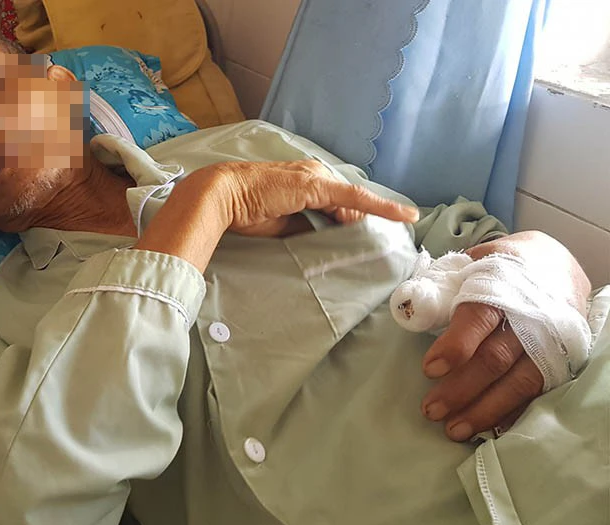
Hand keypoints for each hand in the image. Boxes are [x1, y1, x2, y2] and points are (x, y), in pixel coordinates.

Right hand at [136, 159, 417, 271]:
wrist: (224, 196)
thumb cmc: (247, 212)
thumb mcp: (284, 224)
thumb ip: (308, 227)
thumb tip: (329, 237)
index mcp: (306, 181)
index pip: (339, 204)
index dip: (356, 220)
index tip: (373, 233)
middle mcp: (316, 174)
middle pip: (349, 205)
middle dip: (357, 225)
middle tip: (362, 245)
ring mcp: (318, 178)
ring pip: (353, 205)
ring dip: (360, 224)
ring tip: (366, 238)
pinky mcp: (319, 186)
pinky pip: (357, 199)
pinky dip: (383, 207)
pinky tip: (405, 216)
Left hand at [419, 231, 590, 441]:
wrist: (557, 265)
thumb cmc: (503, 269)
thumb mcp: (474, 262)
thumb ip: (445, 284)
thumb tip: (412, 307)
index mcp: (503, 287)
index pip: (479, 318)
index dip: (455, 345)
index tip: (430, 369)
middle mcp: (530, 318)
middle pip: (495, 358)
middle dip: (461, 388)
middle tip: (431, 409)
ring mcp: (548, 343)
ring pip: (518, 383)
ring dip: (483, 410)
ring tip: (453, 429)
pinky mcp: (559, 362)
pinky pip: (537, 394)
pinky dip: (512, 413)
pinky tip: (490, 429)